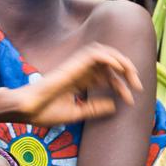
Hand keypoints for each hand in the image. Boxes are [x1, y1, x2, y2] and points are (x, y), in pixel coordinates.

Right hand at [15, 43, 141, 125]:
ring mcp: (76, 66)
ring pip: (103, 53)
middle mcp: (79, 71)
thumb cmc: (45, 112)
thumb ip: (95, 108)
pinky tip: (119, 67)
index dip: (120, 85)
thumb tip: (115, 106)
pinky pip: (94, 53)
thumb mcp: (77, 113)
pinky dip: (109, 57)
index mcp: (79, 81)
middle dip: (126, 71)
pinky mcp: (72, 64)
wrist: (28, 109)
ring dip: (120, 60)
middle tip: (137, 85)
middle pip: (108, 63)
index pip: (105, 76)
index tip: (130, 99)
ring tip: (131, 73)